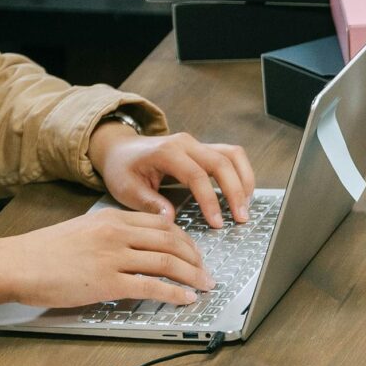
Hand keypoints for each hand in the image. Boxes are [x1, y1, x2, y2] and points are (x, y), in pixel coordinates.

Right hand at [0, 205, 214, 311]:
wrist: (15, 263)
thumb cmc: (41, 253)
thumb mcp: (81, 231)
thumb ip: (108, 236)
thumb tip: (132, 251)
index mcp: (111, 218)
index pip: (160, 224)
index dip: (185, 239)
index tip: (194, 252)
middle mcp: (116, 233)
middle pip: (171, 241)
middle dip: (194, 257)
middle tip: (206, 271)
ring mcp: (113, 256)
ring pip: (166, 262)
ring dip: (192, 275)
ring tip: (204, 286)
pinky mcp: (107, 282)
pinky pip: (151, 287)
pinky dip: (173, 293)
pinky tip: (185, 298)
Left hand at [96, 126, 254, 227]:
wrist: (119, 149)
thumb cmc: (122, 169)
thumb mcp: (127, 189)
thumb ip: (149, 204)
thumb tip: (171, 219)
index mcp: (166, 152)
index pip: (197, 175)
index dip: (210, 200)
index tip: (217, 223)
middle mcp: (185, 143)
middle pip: (221, 162)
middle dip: (235, 192)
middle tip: (241, 218)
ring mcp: (196, 143)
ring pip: (232, 154)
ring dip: (244, 179)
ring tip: (246, 206)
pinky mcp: (203, 148)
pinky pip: (230, 155)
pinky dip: (241, 172)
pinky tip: (242, 193)